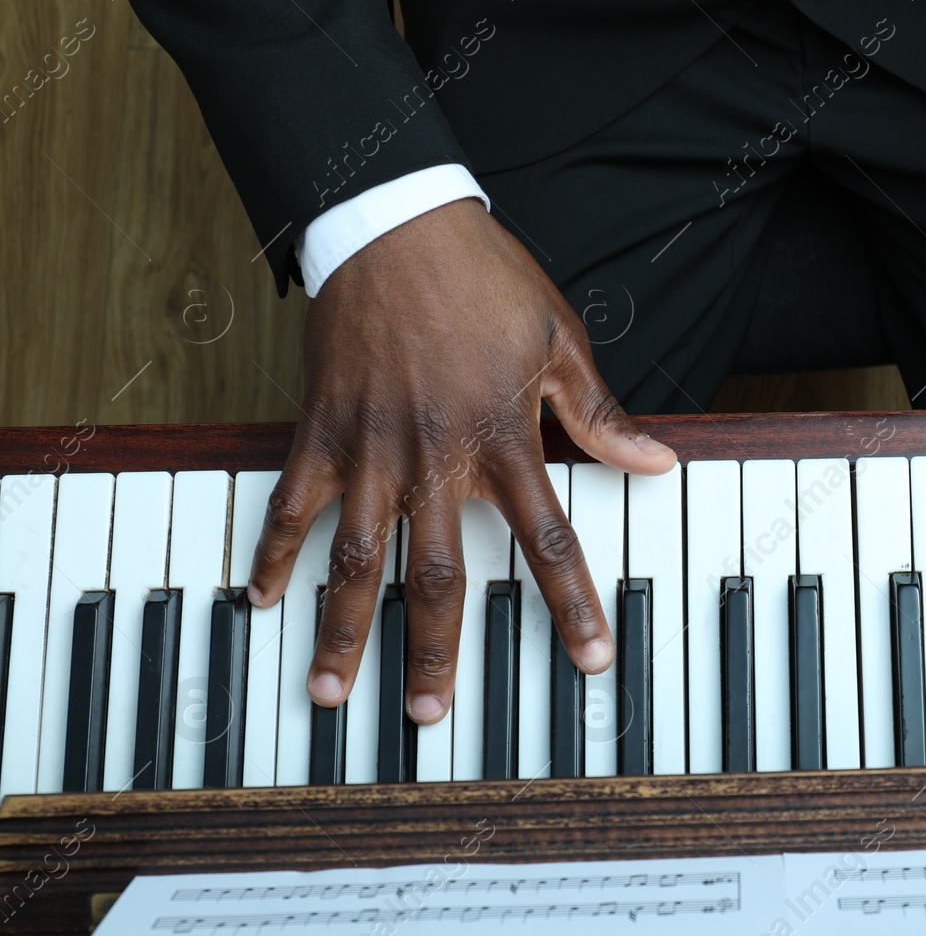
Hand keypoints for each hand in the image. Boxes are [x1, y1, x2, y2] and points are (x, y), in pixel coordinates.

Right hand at [247, 199, 676, 720]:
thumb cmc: (485, 278)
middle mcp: (434, 457)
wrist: (396, 220)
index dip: (573, 605)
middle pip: (437, 575)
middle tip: (429, 716)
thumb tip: (655, 462)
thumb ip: (600, 415)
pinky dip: (274, 549)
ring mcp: (369, 447)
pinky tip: (262, 597)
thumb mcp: (561, 340)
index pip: (549, 541)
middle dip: (435, 651)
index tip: (590, 661)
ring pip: (354, 556)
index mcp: (503, 439)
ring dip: (342, 627)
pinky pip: (291, 501)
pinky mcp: (320, 426)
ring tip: (330, 688)